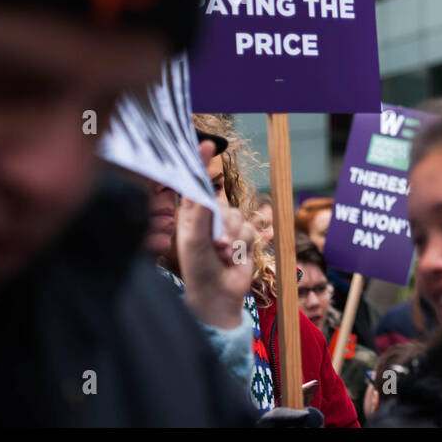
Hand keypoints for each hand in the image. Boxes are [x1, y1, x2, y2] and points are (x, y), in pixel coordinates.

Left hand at [177, 143, 255, 329]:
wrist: (218, 296)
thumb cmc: (198, 270)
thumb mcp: (194, 240)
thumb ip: (202, 214)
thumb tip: (210, 190)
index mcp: (189, 216)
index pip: (195, 184)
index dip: (201, 164)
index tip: (208, 145)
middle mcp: (208, 218)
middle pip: (223, 204)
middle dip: (223, 226)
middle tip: (216, 246)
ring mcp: (226, 228)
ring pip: (239, 217)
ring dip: (234, 239)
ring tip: (222, 255)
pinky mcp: (244, 237)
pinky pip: (251, 230)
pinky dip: (244, 245)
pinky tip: (234, 258)